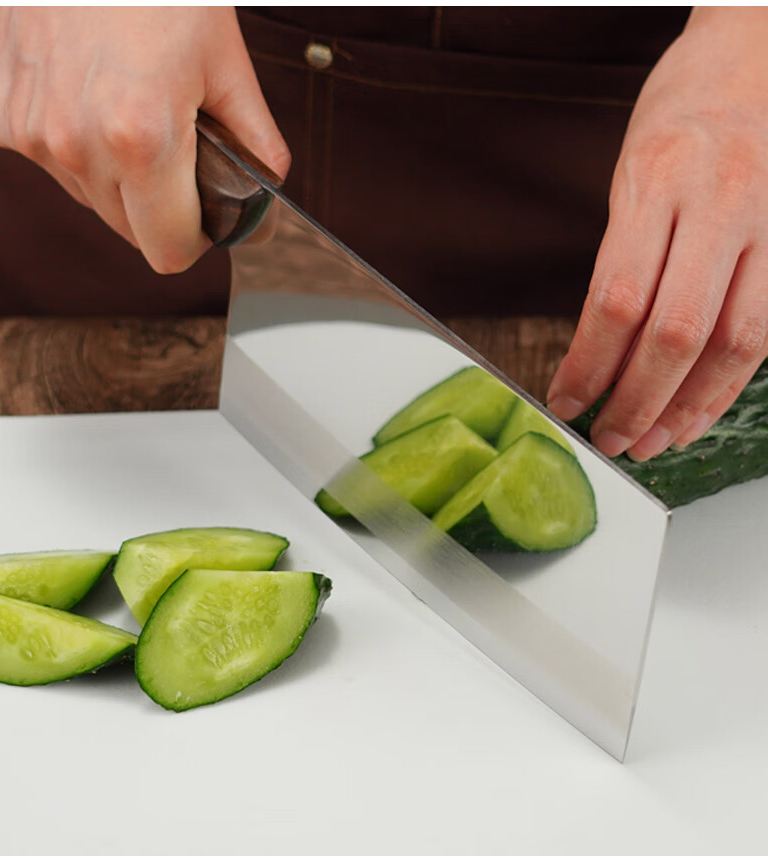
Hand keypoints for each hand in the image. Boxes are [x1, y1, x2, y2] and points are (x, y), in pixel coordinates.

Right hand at [0, 7, 289, 273]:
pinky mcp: (4, 117)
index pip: (168, 251)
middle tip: (179, 155)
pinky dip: (81, 149)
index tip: (207, 219)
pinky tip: (95, 101)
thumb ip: (255, 149)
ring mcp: (34, 132)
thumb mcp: (227, 66)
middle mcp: (78, 143)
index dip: (195, 240)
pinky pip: (55, 166)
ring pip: (94, 203)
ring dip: (121, 180)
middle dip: (163, 209)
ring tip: (135, 114)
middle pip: (132, 233)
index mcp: (142, 138)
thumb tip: (267, 205)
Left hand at [546, 7, 767, 460]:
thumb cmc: (681, 116)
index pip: (616, 300)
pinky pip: (764, 333)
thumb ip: (621, 260)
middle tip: (609, 439)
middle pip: (676, 332)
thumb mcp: (629, 175)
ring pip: (733, 343)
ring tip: (651, 442)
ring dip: (688, 407)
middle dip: (637, 401)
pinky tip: (696, 412)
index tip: (565, 402)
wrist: (756, 58)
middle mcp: (720, 204)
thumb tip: (597, 354)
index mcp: (658, 182)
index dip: (588, 366)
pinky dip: (727, 384)